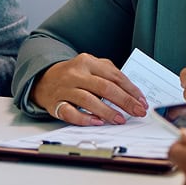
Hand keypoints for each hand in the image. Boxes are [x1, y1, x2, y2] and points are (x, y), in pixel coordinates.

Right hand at [32, 52, 147, 125]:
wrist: (43, 79)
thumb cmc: (74, 74)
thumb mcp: (91, 66)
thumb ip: (109, 74)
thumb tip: (132, 93)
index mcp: (88, 61)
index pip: (115, 76)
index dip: (131, 90)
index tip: (142, 102)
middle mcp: (76, 74)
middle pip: (105, 87)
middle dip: (125, 101)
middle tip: (137, 112)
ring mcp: (64, 88)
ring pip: (88, 100)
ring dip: (108, 112)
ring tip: (121, 120)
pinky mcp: (55, 103)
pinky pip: (70, 112)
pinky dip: (85, 118)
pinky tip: (97, 122)